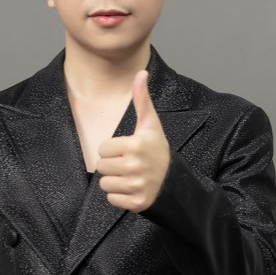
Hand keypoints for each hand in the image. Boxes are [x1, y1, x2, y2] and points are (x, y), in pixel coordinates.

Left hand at [96, 70, 170, 211]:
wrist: (174, 181)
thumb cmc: (158, 150)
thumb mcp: (151, 125)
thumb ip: (142, 99)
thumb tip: (141, 72)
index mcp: (136, 144)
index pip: (103, 149)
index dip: (113, 149)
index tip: (128, 150)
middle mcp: (136, 166)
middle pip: (101, 167)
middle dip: (112, 166)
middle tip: (129, 164)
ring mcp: (137, 185)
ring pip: (105, 184)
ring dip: (115, 182)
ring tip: (130, 177)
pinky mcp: (137, 202)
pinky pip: (112, 200)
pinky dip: (120, 197)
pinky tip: (132, 189)